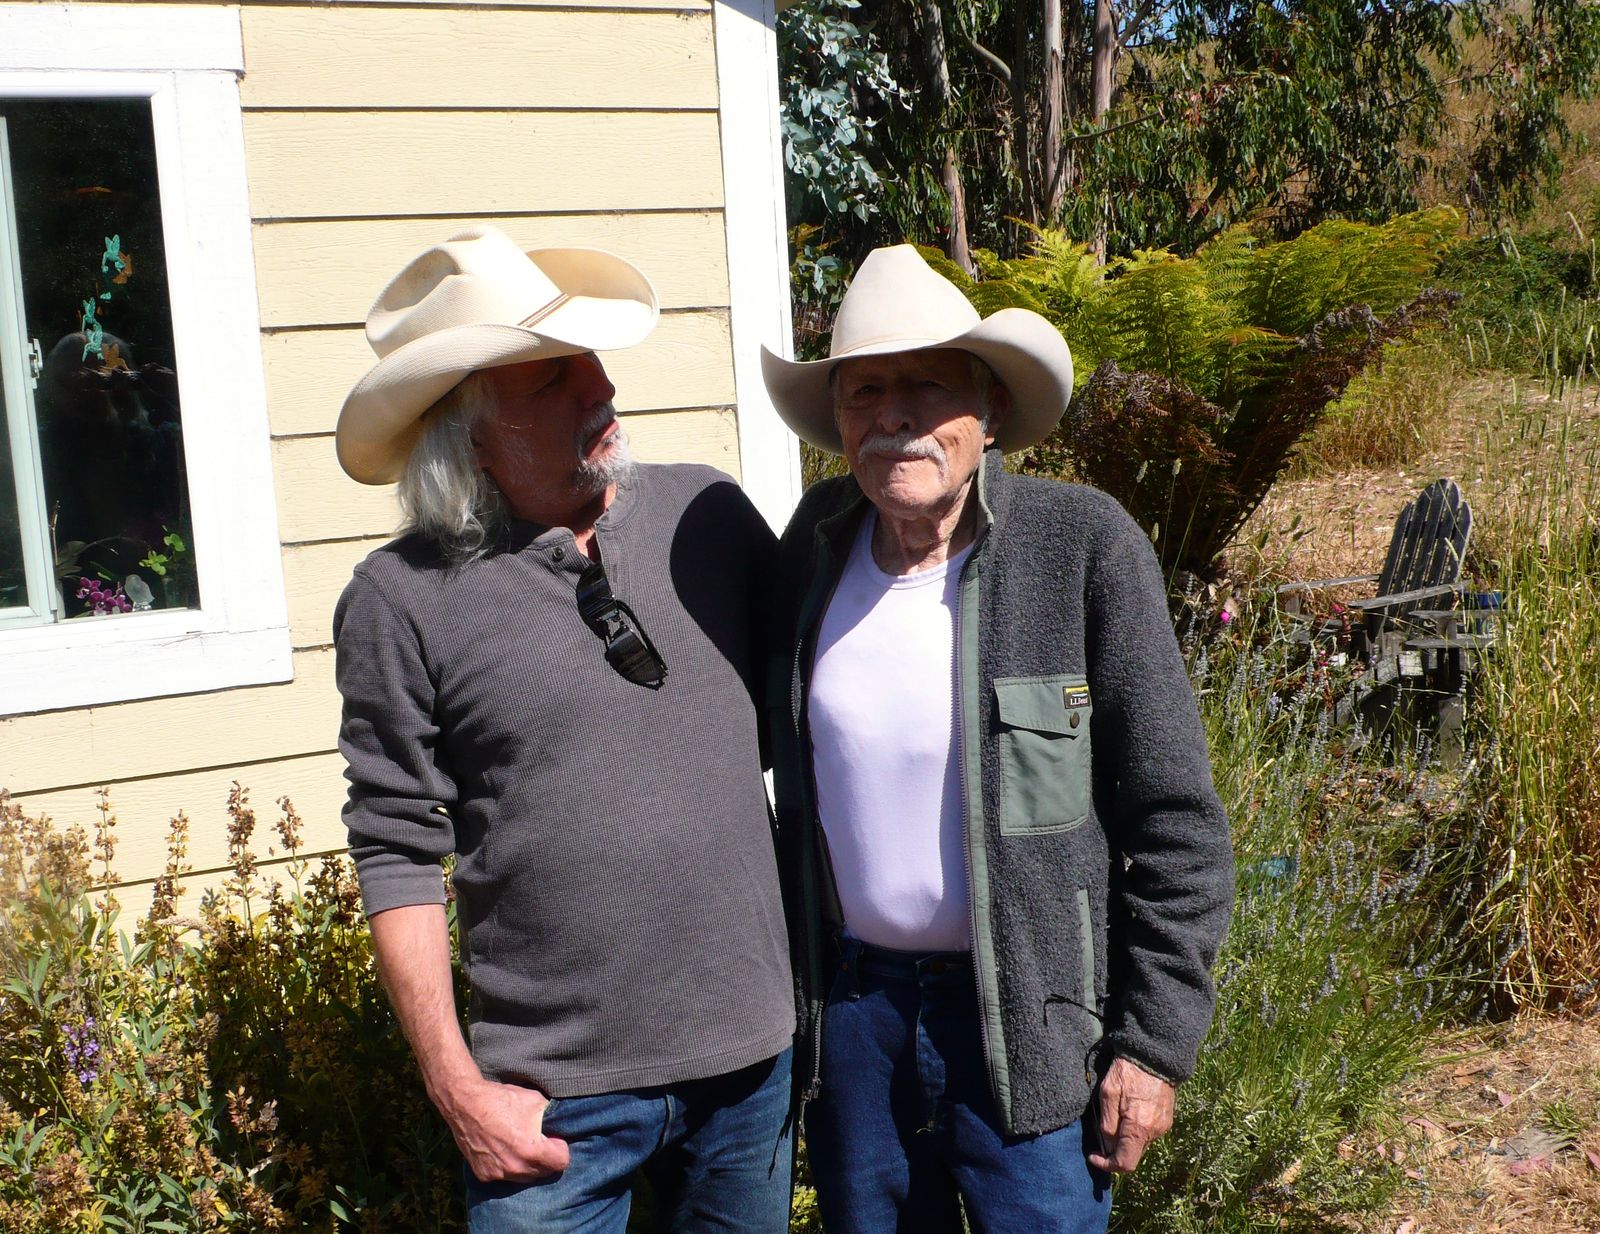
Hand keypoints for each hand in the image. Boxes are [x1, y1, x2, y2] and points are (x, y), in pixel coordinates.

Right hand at [441, 1075, 570, 1182]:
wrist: (465, 1104)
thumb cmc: (501, 1099)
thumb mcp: (535, 1101)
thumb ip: (550, 1117)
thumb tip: (559, 1124)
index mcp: (531, 1151)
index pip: (561, 1162)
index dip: (560, 1147)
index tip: (554, 1138)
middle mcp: (515, 1168)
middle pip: (543, 1172)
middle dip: (546, 1158)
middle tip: (539, 1141)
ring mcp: (498, 1174)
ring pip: (524, 1177)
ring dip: (527, 1164)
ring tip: (520, 1145)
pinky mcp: (484, 1175)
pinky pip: (505, 1176)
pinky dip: (508, 1166)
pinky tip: (503, 1149)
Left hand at [1087, 1056, 1174, 1174]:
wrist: (1153, 1054)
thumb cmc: (1127, 1072)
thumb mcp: (1107, 1095)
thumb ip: (1107, 1125)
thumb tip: (1107, 1148)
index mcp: (1138, 1128)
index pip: (1124, 1163)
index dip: (1107, 1165)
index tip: (1094, 1156)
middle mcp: (1154, 1132)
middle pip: (1132, 1154)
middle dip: (1115, 1149)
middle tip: (1101, 1132)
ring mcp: (1163, 1126)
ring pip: (1140, 1143)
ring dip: (1126, 1138)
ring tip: (1115, 1116)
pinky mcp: (1166, 1119)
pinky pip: (1148, 1133)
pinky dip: (1136, 1129)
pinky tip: (1128, 1110)